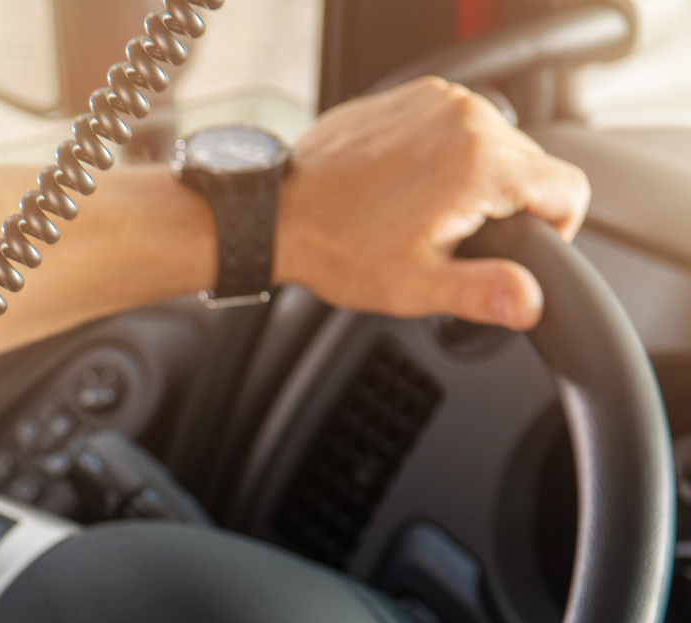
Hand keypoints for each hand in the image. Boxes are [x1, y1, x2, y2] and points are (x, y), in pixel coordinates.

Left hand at [277, 76, 590, 330]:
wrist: (276, 212)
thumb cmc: (335, 247)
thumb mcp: (416, 286)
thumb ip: (483, 292)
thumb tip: (530, 302)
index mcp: (481, 163)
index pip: (569, 189)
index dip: (557, 228)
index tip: (521, 249)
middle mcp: (468, 118)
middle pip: (532, 167)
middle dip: (508, 207)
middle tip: (454, 239)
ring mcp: (440, 101)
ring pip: (498, 144)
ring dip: (477, 180)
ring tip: (426, 214)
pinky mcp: (415, 96)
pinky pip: (459, 126)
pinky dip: (447, 154)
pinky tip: (409, 187)